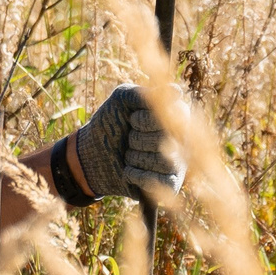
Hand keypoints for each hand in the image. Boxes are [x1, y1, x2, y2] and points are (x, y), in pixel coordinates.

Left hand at [73, 84, 183, 201]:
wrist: (92, 153)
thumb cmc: (111, 122)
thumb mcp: (122, 100)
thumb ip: (144, 94)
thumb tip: (176, 91)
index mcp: (177, 114)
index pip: (175, 114)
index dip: (145, 119)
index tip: (131, 118)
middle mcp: (184, 138)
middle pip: (165, 139)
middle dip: (137, 139)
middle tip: (129, 138)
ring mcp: (179, 161)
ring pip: (164, 161)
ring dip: (135, 157)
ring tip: (128, 154)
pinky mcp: (171, 183)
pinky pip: (162, 181)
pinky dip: (137, 175)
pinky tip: (128, 169)